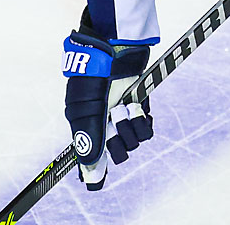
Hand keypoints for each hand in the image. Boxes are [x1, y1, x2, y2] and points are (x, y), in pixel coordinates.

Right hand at [62, 17, 152, 189]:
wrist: (115, 44)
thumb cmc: (93, 73)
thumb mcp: (87, 108)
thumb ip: (89, 138)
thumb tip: (89, 170)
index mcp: (84, 123)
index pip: (88, 154)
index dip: (92, 169)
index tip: (96, 184)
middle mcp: (103, 121)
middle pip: (115, 151)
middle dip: (118, 144)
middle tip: (115, 127)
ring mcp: (122, 112)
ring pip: (133, 140)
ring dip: (131, 127)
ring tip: (125, 108)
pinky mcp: (139, 103)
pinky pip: (146, 126)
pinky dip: (143, 120)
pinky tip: (137, 108)